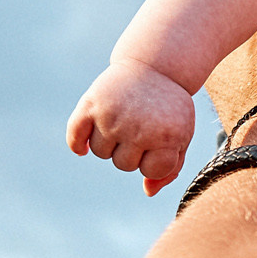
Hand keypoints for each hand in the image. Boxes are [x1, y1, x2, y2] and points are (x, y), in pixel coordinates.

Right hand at [69, 60, 197, 194]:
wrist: (156, 66)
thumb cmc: (170, 107)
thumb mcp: (181, 134)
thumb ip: (170, 167)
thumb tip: (148, 191)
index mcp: (167, 136)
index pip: (151, 171)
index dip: (155, 159)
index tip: (161, 140)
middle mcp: (138, 128)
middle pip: (122, 164)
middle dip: (132, 150)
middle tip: (141, 126)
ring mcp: (113, 116)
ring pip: (100, 152)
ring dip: (109, 142)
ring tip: (122, 122)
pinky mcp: (92, 103)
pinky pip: (75, 136)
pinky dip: (77, 144)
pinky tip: (83, 146)